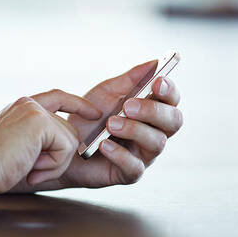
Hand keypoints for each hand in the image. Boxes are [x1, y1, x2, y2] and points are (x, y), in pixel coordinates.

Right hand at [0, 91, 99, 191]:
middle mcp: (28, 104)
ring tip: (30, 168)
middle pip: (69, 130)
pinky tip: (32, 168)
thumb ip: (39, 138)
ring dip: (55, 164)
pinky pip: (67, 148)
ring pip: (71, 141)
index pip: (58, 97)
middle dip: (59, 157)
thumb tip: (72, 142)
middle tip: (34, 170)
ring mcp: (35, 110)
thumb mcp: (17, 145)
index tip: (95, 113)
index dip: (78, 104)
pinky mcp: (41, 122)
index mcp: (21, 107)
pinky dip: (54, 165)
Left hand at [17, 61, 181, 190]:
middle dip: (154, 111)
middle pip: (173, 121)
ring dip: (134, 130)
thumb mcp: (106, 93)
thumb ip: (129, 79)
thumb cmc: (90, 118)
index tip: (158, 82)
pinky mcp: (130, 174)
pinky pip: (135, 167)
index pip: (172, 100)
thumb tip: (153, 62)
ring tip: (110, 124)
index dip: (170, 91)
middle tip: (128, 106)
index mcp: (152, 110)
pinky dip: (120, 154)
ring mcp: (145, 154)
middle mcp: (154, 132)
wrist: (64, 145)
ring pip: (156, 142)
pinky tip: (104, 145)